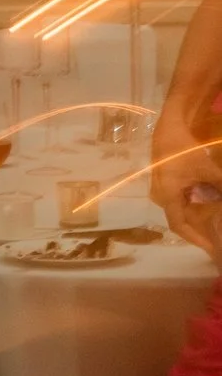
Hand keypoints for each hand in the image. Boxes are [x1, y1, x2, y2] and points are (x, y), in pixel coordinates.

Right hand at [152, 111, 221, 253]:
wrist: (170, 126)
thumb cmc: (185, 149)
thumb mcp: (209, 170)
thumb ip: (220, 187)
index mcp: (167, 196)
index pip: (179, 225)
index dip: (196, 239)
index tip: (211, 249)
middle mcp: (160, 196)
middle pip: (181, 218)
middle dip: (200, 227)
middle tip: (216, 235)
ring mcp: (161, 189)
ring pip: (182, 208)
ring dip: (198, 213)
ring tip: (215, 220)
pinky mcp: (166, 181)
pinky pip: (181, 198)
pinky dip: (195, 202)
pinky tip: (209, 201)